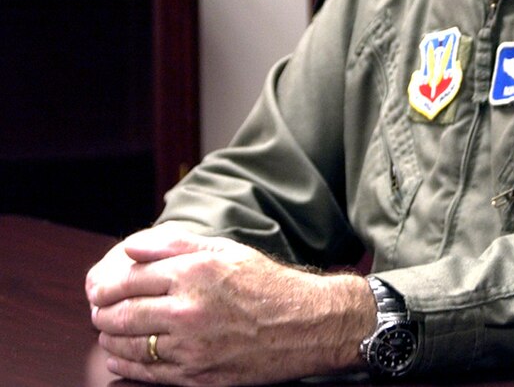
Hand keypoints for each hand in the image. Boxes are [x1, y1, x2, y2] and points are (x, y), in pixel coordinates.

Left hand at [85, 223, 374, 385]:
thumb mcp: (227, 251)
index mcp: (194, 273)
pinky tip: (123, 355)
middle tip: (101, 311)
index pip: (127, 280)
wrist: (307, 325)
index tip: (101, 290)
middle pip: (119, 314)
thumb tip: (131, 248)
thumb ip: (176, 245)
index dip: (106, 286)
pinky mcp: (196, 375)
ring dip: (110, 339)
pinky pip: (144, 373)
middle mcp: (188, 310)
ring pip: (125, 346)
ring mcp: (190, 347)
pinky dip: (124, 363)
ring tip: (111, 332)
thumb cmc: (268, 284)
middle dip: (103, 313)